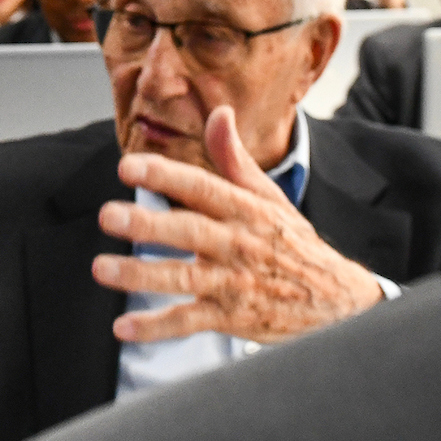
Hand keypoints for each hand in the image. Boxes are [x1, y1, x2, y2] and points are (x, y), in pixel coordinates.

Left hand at [94, 106, 385, 343]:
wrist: (338, 302)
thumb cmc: (294, 244)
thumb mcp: (270, 198)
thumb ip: (235, 160)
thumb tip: (218, 112)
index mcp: (246, 210)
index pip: (202, 187)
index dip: (166, 175)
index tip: (129, 166)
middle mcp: (239, 244)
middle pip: (189, 231)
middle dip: (147, 224)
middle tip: (108, 216)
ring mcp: (235, 282)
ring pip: (183, 277)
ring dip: (141, 275)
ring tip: (102, 269)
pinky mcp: (232, 317)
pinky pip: (189, 321)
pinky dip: (156, 327)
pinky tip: (124, 327)